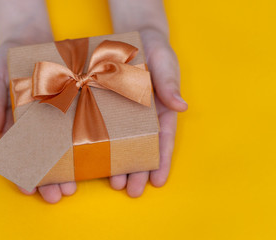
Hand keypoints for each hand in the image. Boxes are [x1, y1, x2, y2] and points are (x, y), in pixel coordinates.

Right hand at [0, 0, 75, 202]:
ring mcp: (64, 115)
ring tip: (78, 185)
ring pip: (70, 147)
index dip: (24, 172)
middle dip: (53, 178)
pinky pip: (89, 124)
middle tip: (60, 194)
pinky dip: (93, 142)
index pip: (21, 154)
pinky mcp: (83, 103)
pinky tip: (100, 158)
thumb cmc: (9, 57)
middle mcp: (44, 123)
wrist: (34, 35)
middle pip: (48, 157)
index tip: (29, 188)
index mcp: (21, 123)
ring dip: (73, 169)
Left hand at [108, 28, 187, 196]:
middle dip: (139, 171)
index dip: (162, 161)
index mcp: (161, 110)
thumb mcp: (165, 63)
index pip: (164, 140)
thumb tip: (181, 107)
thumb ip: (171, 83)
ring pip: (122, 143)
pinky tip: (93, 161)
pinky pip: (101, 127)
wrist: (133, 34)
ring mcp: (123, 113)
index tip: (158, 181)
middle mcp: (143, 117)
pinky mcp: (104, 106)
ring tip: (115, 184)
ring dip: (120, 165)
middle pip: (143, 148)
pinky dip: (98, 145)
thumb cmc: (154, 49)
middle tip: (133, 191)